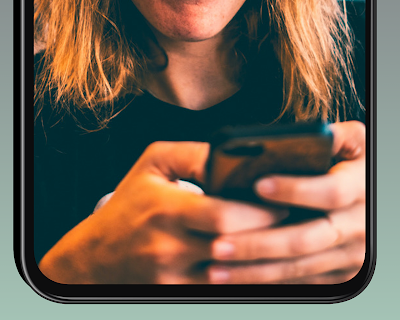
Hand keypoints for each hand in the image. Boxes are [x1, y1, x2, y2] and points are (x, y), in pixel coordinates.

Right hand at [39, 141, 283, 283]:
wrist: (96, 255)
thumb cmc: (130, 204)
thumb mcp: (154, 163)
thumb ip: (194, 154)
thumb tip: (231, 155)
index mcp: (166, 208)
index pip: (222, 215)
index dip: (256, 210)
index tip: (277, 201)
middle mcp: (169, 246)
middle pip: (232, 245)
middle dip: (265, 232)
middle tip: (285, 218)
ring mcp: (173, 276)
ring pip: (230, 272)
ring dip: (256, 256)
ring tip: (278, 239)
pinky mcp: (176, 294)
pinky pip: (218, 289)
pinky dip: (239, 276)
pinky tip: (254, 262)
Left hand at [207, 121, 365, 283]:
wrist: (375, 195)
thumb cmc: (357, 161)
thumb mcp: (355, 140)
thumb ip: (331, 134)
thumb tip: (300, 134)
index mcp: (361, 187)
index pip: (329, 192)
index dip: (295, 189)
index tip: (257, 185)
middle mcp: (359, 226)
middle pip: (305, 238)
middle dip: (259, 242)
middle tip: (219, 242)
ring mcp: (350, 254)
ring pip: (298, 266)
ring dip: (255, 269)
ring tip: (217, 265)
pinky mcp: (339, 273)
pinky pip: (301, 280)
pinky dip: (267, 279)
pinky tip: (237, 276)